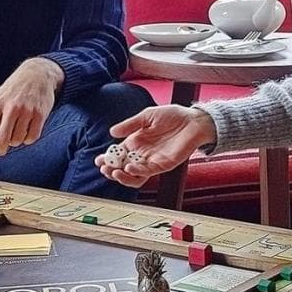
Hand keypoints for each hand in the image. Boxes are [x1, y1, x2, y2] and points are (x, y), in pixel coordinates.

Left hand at [0, 58, 61, 161]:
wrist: (38, 74)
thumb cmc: (15, 88)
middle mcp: (12, 107)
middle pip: (3, 138)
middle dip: (0, 149)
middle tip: (1, 150)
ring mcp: (27, 110)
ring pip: (18, 140)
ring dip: (16, 141)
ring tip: (17, 132)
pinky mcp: (40, 114)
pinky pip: (32, 137)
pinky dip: (28, 139)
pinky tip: (27, 132)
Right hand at [94, 105, 215, 187]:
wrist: (192, 120)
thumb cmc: (172, 116)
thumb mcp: (146, 116)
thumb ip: (130, 124)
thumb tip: (112, 132)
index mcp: (136, 142)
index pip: (118, 155)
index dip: (108, 159)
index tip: (99, 160)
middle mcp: (142, 154)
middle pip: (123, 168)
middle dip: (112, 170)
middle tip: (104, 168)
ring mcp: (152, 161)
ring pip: (134, 175)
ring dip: (122, 176)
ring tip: (114, 171)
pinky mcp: (163, 165)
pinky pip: (148, 172)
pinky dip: (137, 172)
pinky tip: (128, 167)